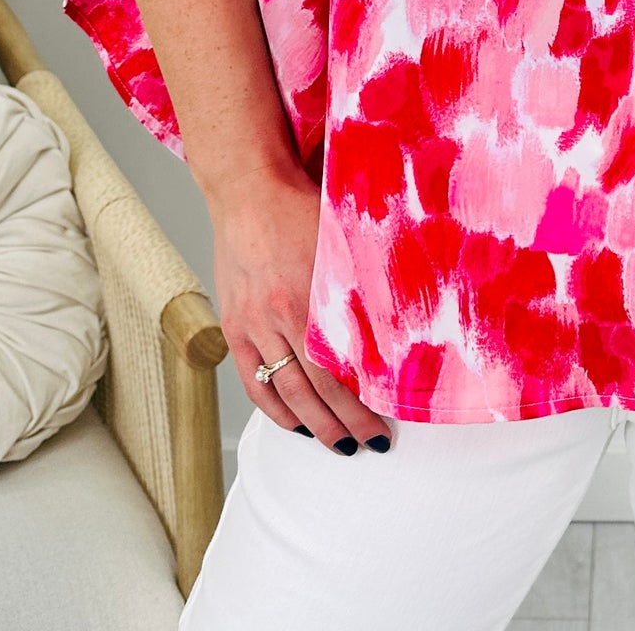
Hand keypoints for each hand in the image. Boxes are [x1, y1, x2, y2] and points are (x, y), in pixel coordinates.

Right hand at [209, 161, 393, 453]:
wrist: (249, 189)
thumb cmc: (301, 207)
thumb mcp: (343, 239)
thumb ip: (364, 281)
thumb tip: (398, 317)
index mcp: (312, 295)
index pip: (341, 367)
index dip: (363, 401)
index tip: (387, 420)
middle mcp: (281, 316)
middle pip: (316, 388)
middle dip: (345, 423)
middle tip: (370, 443)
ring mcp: (254, 324)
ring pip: (286, 391)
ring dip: (314, 425)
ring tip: (338, 445)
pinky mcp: (235, 325)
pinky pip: (254, 379)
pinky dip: (275, 408)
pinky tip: (295, 424)